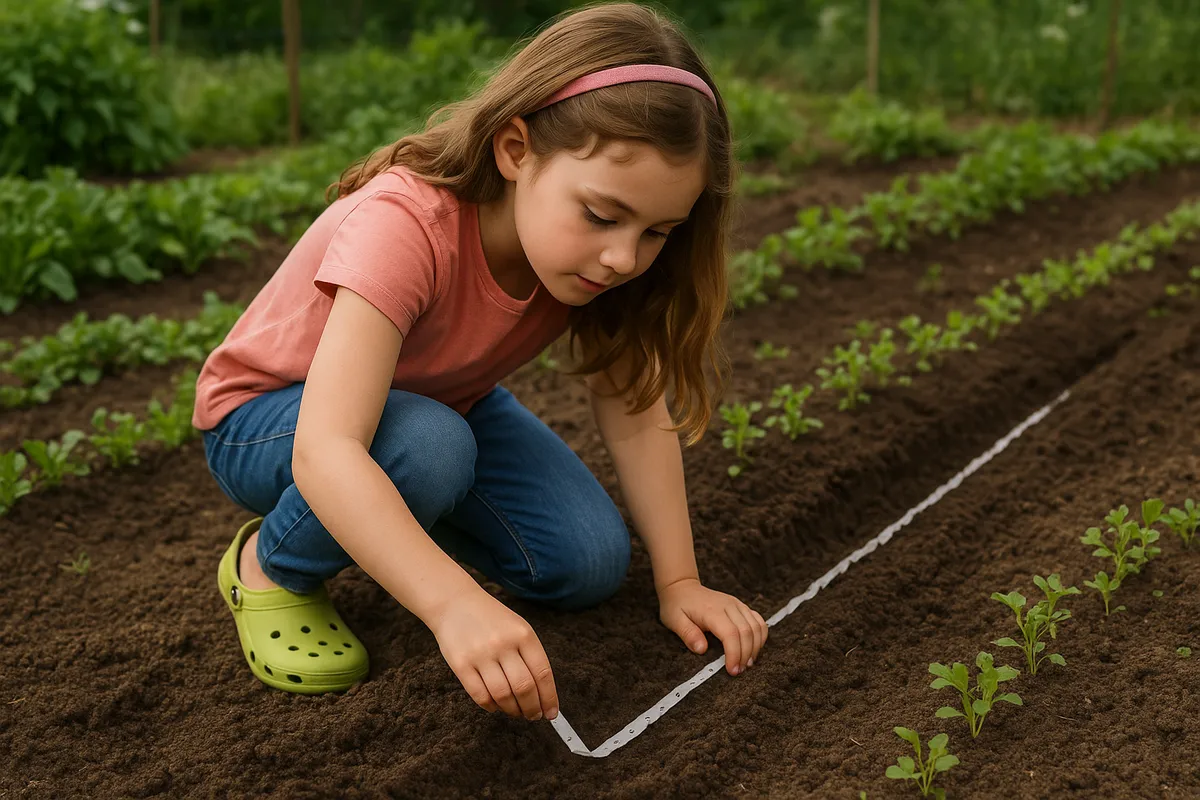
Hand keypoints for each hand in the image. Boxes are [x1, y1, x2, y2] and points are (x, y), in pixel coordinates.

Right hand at [429, 589, 557, 721]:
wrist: (455, 602)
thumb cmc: (491, 619)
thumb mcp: (518, 627)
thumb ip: (530, 656)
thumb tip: (543, 692)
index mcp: (523, 634)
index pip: (543, 673)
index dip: (549, 698)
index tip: (551, 712)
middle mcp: (503, 644)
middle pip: (524, 688)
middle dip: (532, 709)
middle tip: (533, 716)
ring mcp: (481, 654)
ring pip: (503, 695)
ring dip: (512, 710)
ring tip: (516, 712)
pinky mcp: (461, 664)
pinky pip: (480, 695)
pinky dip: (491, 706)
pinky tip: (495, 706)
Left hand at [658, 577, 767, 675]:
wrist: (682, 587)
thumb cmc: (677, 605)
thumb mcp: (674, 621)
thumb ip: (688, 635)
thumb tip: (702, 649)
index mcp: (711, 610)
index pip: (730, 634)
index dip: (734, 654)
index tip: (732, 670)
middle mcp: (728, 605)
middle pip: (747, 632)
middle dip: (745, 655)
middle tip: (738, 671)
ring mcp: (737, 604)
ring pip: (756, 626)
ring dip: (755, 647)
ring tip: (746, 664)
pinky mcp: (741, 606)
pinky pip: (758, 621)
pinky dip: (760, 636)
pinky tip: (753, 649)